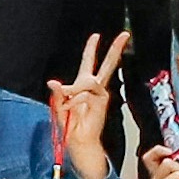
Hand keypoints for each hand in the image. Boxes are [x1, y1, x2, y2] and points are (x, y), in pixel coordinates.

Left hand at [49, 30, 123, 178]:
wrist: (79, 142)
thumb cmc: (70, 126)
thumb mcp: (60, 107)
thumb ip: (59, 94)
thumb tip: (53, 82)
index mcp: (83, 86)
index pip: (89, 63)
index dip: (91, 49)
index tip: (96, 35)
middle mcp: (94, 88)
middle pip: (108, 65)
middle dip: (115, 50)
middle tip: (125, 35)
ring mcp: (100, 95)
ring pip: (89, 81)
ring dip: (74, 90)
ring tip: (66, 102)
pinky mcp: (101, 103)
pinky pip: (85, 95)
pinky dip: (74, 102)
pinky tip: (69, 109)